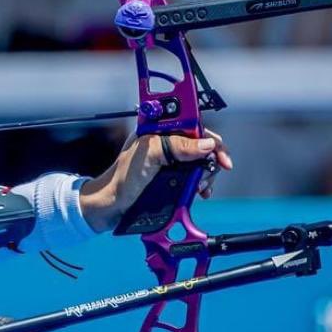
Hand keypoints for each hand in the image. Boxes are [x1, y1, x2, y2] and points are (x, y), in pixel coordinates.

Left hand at [78, 130, 232, 233]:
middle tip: (207, 176)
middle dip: (210, 160)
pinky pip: (194, 176)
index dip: (209, 138)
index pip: (194, 125)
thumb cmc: (122, 178)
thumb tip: (206, 145)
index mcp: (159, 129)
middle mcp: (166, 142)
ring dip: (206, 175)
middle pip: (201, 144)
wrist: (111, 205)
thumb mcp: (150, 156)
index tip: (220, 155)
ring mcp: (169, 160)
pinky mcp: (171, 176)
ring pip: (200, 161)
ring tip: (200, 188)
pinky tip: (200, 192)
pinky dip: (201, 183)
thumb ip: (177, 146)